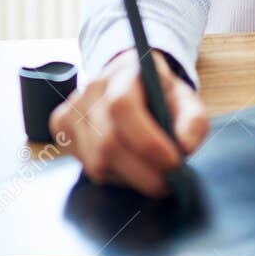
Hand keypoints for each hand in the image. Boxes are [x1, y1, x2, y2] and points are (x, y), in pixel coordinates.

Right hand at [49, 49, 208, 196]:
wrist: (130, 81)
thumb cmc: (160, 93)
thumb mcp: (186, 99)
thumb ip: (193, 122)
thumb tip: (183, 148)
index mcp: (125, 71)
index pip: (122, 106)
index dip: (147, 141)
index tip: (174, 164)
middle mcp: (92, 87)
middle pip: (107, 141)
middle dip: (143, 172)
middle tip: (168, 184)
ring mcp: (72, 107)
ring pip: (95, 161)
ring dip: (129, 177)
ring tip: (149, 173)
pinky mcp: (61, 126)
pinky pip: (84, 165)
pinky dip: (111, 175)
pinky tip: (125, 166)